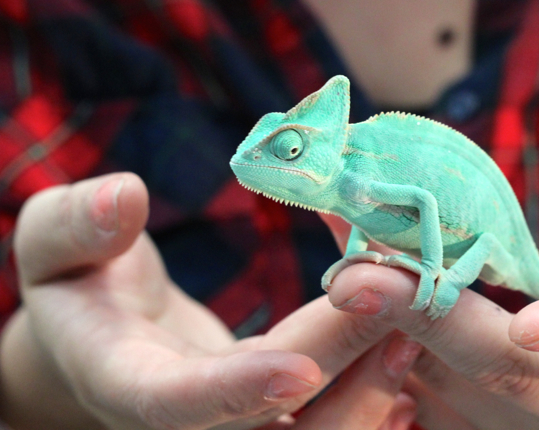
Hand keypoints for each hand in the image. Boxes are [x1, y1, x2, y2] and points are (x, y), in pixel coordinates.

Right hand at [0, 173, 419, 429]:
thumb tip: (121, 195)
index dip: (232, 393)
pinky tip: (409, 352)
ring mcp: (236, 418)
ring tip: (420, 324)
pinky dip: (371, 387)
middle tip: (400, 306)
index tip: (296, 368)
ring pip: (312, 429)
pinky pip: (328, 413)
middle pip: (268, 422)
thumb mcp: (55, 244)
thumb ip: (75, 227)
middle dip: (338, 368)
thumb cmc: (79, 278)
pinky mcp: (272, 410)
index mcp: (126, 382)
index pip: (173, 403)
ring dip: (370, 384)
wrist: (107, 331)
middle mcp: (189, 418)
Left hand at [326, 156, 538, 428]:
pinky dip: (387, 338)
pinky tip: (350, 280)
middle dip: (436, 324)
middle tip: (362, 275)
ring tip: (341, 269)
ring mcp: (535, 415)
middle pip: (510, 374)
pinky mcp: (495, 409)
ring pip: (455, 387)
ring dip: (395, 332)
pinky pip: (429, 383)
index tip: (533, 324)